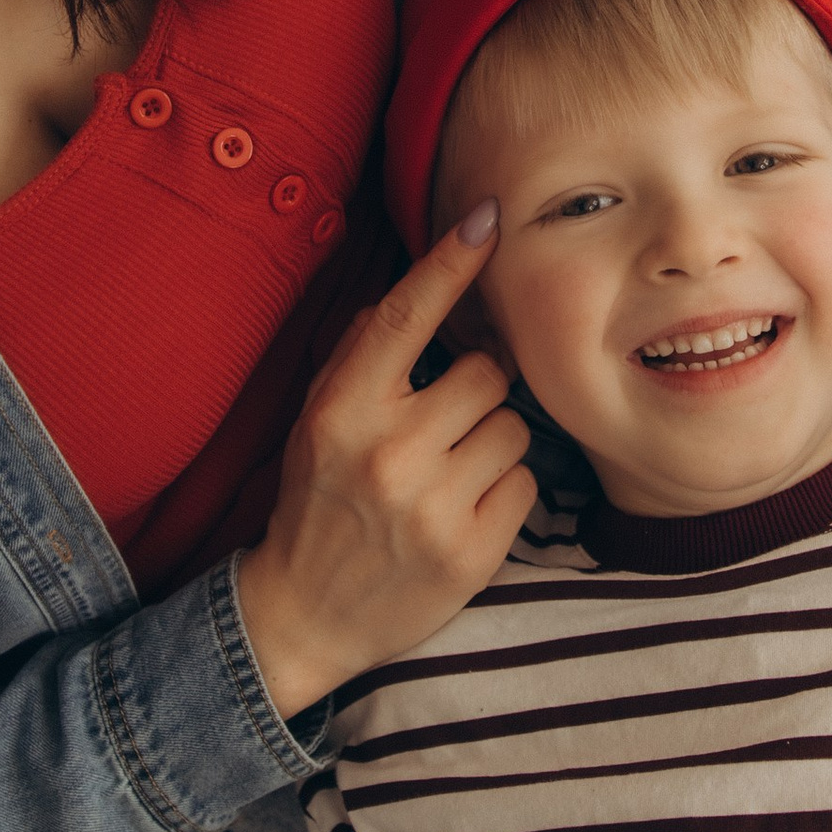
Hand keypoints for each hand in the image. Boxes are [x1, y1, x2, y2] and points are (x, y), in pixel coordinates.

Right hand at [234, 207, 537, 717]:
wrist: (305, 614)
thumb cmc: (318, 502)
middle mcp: (386, 454)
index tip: (487, 217)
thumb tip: (421, 286)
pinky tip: (461, 511)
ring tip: (448, 474)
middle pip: (485, 373)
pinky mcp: (472, 552)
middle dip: (476, 390)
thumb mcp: (317, 421)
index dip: (449, 263)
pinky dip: (503, 491)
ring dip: (492, 443)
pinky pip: (526, 483)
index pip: (405, 317)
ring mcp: (431, 506)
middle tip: (444, 424)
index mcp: (342, 411)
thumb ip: (362, 355)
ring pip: (513, 427)